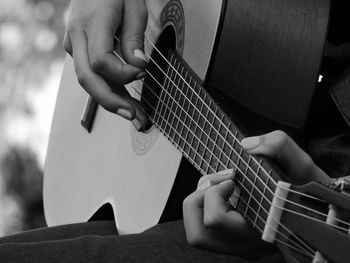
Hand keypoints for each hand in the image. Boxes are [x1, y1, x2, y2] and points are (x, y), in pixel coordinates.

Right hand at [63, 0, 148, 129]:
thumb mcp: (133, 7)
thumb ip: (134, 37)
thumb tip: (138, 65)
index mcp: (91, 21)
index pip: (100, 60)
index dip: (122, 73)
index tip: (142, 73)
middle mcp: (77, 35)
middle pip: (87, 78)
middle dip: (111, 101)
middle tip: (133, 116)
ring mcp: (73, 44)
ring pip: (88, 80)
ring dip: (112, 100)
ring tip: (135, 114)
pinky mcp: (77, 50)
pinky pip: (91, 74)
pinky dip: (109, 89)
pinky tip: (125, 100)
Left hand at [183, 130, 330, 255]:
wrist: (321, 217)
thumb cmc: (313, 197)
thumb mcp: (304, 167)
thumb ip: (280, 147)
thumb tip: (247, 144)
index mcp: (260, 228)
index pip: (215, 219)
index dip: (214, 191)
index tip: (232, 174)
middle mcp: (248, 244)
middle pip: (198, 232)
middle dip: (198, 198)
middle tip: (218, 182)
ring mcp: (241, 247)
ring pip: (198, 235)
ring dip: (198, 206)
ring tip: (216, 188)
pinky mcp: (237, 245)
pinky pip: (205, 233)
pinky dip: (204, 211)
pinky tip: (222, 196)